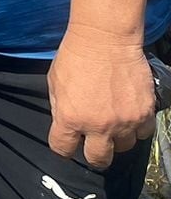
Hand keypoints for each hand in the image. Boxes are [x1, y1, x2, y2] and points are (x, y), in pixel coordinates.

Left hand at [47, 26, 156, 168]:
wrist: (105, 39)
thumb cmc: (75, 56)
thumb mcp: (55, 82)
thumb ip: (60, 108)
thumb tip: (65, 124)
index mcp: (70, 118)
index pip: (63, 148)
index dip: (63, 148)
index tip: (66, 145)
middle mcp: (98, 125)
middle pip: (98, 159)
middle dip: (94, 156)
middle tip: (93, 147)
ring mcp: (124, 121)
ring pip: (123, 147)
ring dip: (117, 140)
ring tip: (112, 126)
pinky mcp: (144, 113)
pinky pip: (143, 133)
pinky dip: (136, 128)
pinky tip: (128, 116)